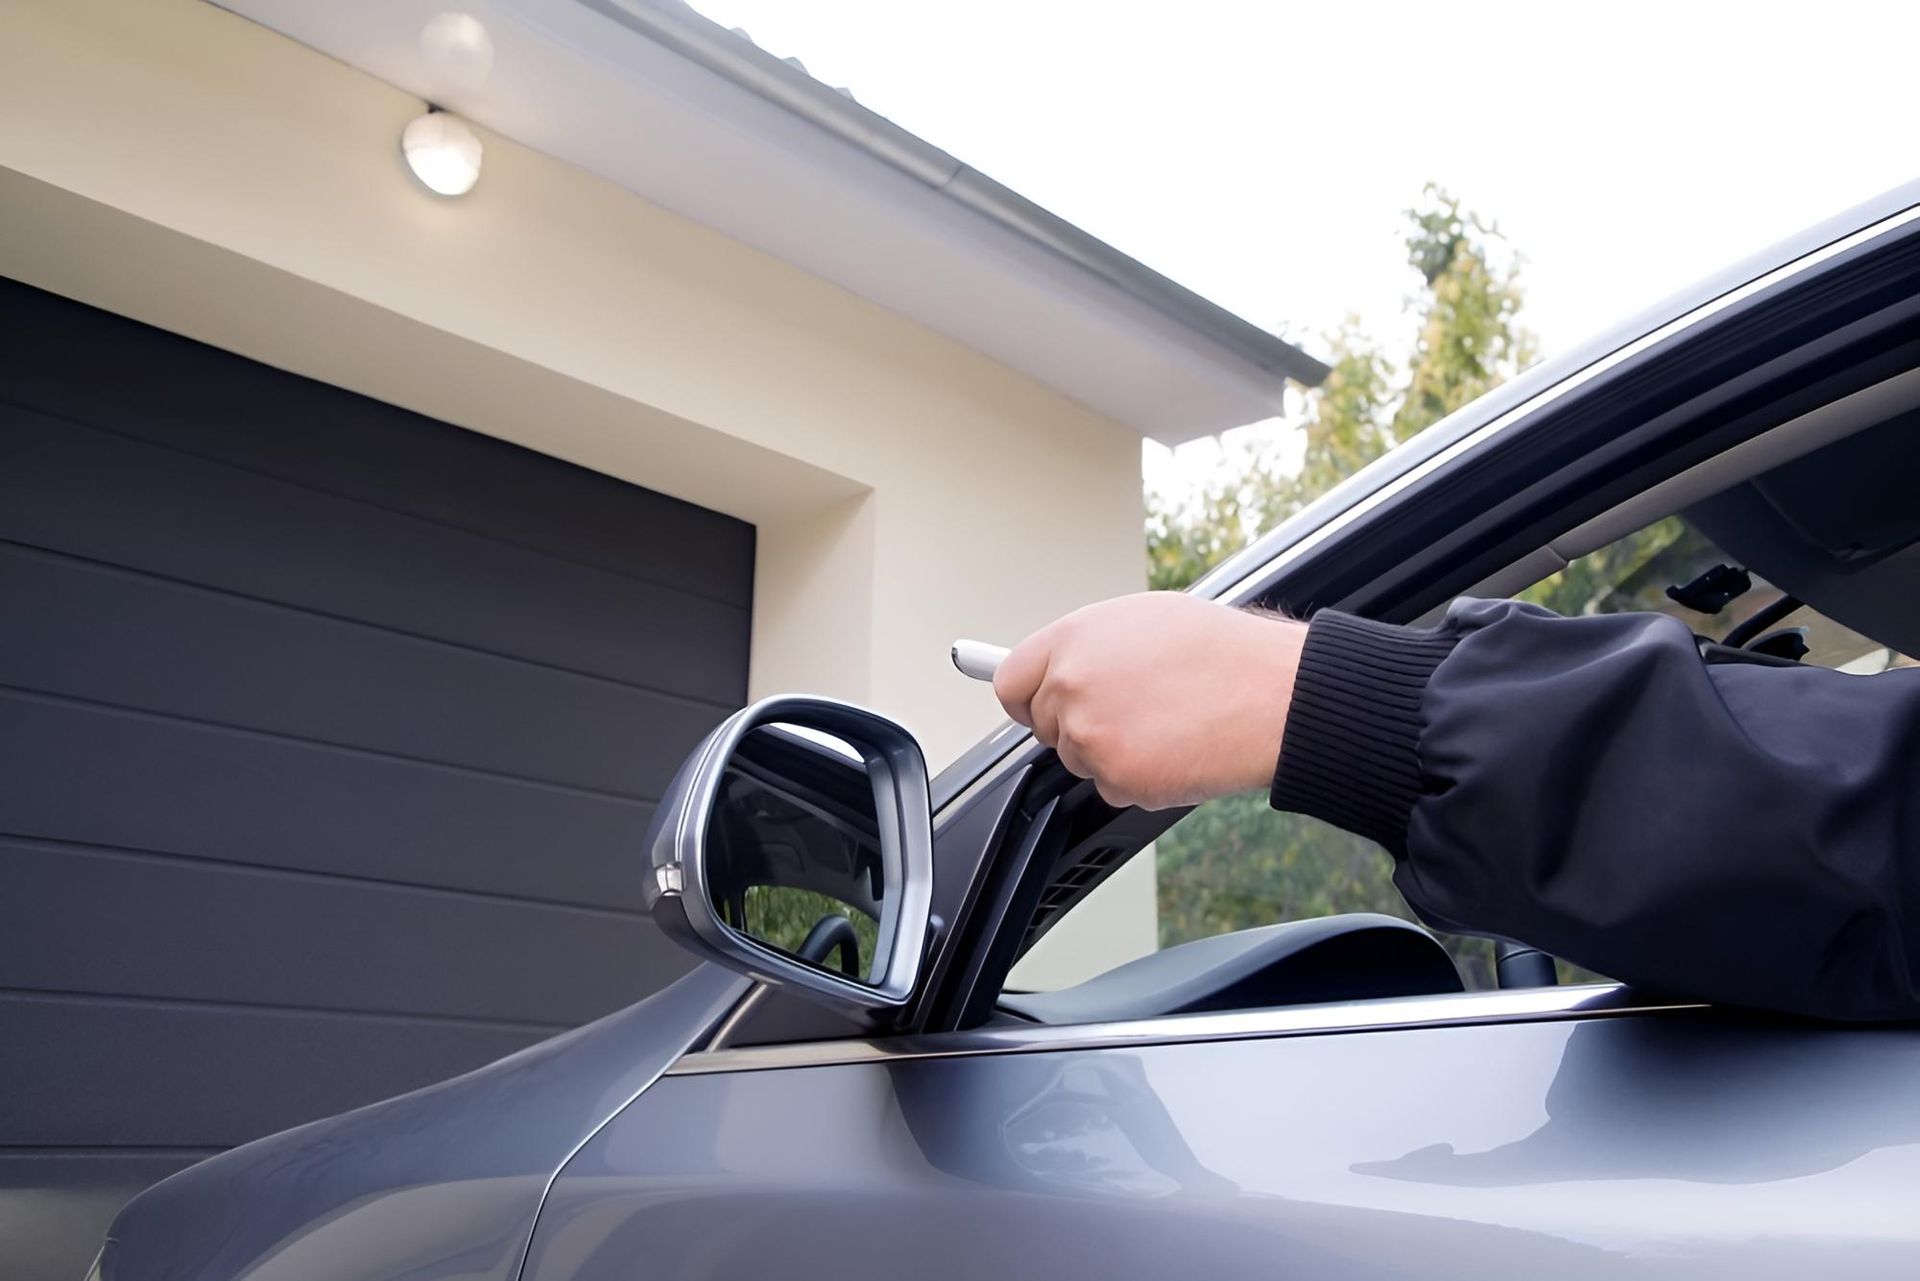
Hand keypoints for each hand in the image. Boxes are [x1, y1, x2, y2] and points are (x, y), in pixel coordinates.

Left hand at [993, 592, 1305, 809]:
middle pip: (1043, 726)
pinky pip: (1111, 788)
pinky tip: (1175, 749)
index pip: (1011, 681)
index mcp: (1073, 639)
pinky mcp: (1115, 776)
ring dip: (1111, 752)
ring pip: (1078, 759)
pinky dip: (1139, 779)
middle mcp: (1071, 684)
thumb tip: (1062, 667)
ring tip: (1164, 722)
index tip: (1039, 707)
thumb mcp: (1144, 620)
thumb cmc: (1223, 653)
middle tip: (1130, 713)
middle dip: (1077, 725)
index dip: (1028, 699)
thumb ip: (1090, 646)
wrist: (1272, 693)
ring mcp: (1089, 733)